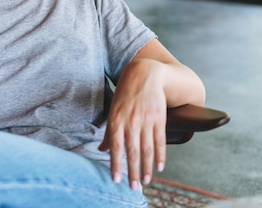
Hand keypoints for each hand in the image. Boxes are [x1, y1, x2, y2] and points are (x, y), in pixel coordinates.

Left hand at [99, 59, 166, 189]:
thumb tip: (101, 150)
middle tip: (134, 188)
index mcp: (116, 119)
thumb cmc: (124, 95)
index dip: (115, 164)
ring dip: (147, 167)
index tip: (116, 180)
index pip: (115, 146)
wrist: (144, 74)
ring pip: (147, 148)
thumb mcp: (112, 110)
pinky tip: (159, 167)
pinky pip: (160, 140)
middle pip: (132, 151)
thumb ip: (108, 132)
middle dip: (133, 171)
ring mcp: (146, 120)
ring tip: (146, 181)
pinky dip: (160, 155)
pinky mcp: (159, 118)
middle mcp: (131, 121)